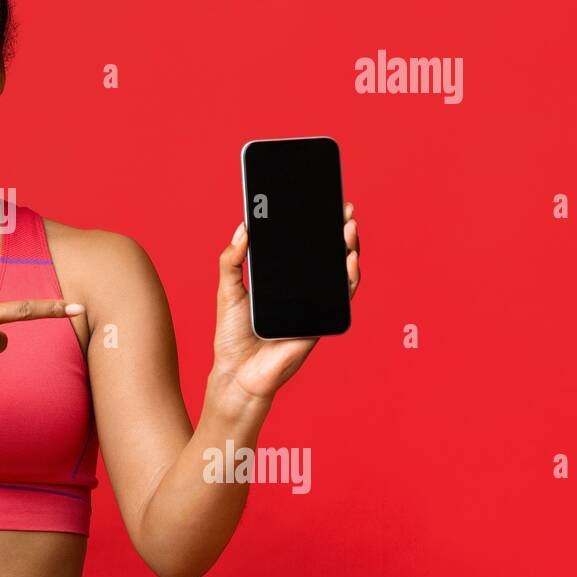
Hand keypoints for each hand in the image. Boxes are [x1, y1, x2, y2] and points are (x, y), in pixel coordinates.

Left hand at [212, 200, 360, 401]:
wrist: (236, 373)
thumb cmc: (232, 335)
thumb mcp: (227, 289)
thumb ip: (232, 259)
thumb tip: (243, 227)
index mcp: (282, 282)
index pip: (304, 250)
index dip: (315, 227)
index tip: (323, 203)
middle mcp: (302, 293)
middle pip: (327, 257)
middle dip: (339, 231)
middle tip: (344, 207)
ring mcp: (314, 307)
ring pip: (340, 274)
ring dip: (349, 249)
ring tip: (349, 226)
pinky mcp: (319, 323)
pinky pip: (341, 298)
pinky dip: (349, 279)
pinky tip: (349, 260)